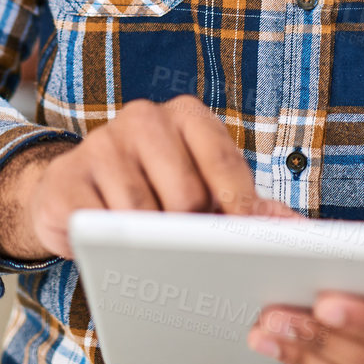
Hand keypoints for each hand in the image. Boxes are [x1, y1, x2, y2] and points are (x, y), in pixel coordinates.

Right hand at [0, 96, 294, 262]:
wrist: (73, 193)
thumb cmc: (153, 192)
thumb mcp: (204, 190)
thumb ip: (248, 205)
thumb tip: (296, 229)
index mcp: (186, 114)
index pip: (223, 160)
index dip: (239, 208)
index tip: (249, 244)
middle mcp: (144, 117)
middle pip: (187, 194)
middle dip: (190, 233)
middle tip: (186, 248)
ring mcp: (101, 143)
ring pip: (143, 215)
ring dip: (150, 245)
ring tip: (146, 246)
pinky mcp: (67, 179)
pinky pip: (100, 227)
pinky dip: (112, 247)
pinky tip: (110, 244)